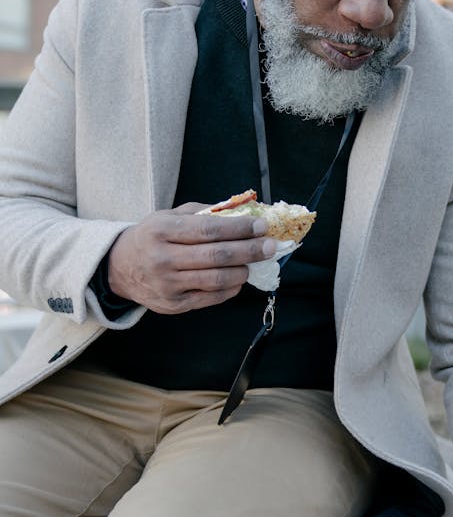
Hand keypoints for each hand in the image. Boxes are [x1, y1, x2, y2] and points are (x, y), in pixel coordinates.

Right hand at [107, 202, 275, 313]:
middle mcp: (163, 258)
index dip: (239, 228)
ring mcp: (167, 284)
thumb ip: (203, 213)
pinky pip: (211, 297)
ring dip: (242, 270)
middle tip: (270, 245)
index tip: (261, 225)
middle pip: (217, 255)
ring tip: (253, 262)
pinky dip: (230, 288)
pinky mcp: (173, 304)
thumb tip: (242, 212)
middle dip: (249, 250)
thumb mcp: (168, 216)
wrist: (118, 268)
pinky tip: (238, 278)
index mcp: (162, 230)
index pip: (209, 229)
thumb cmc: (151, 237)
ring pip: (216, 279)